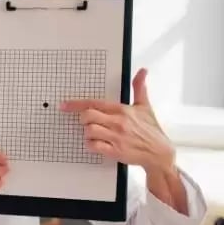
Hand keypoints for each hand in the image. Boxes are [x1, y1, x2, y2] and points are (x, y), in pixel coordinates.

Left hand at [60, 68, 174, 171]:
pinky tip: (97, 143)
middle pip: (87, 116)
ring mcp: (116, 137)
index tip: (64, 105)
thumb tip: (142, 71)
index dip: (76, 104)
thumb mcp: (145, 107)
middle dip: (83, 119)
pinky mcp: (115, 151)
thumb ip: (139, 88)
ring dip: (87, 132)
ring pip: (88, 131)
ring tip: (96, 133)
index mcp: (122, 110)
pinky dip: (90, 145)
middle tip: (88, 122)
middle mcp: (118, 122)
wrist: (160, 153)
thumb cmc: (151, 130)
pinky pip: (93, 146)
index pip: (94, 103)